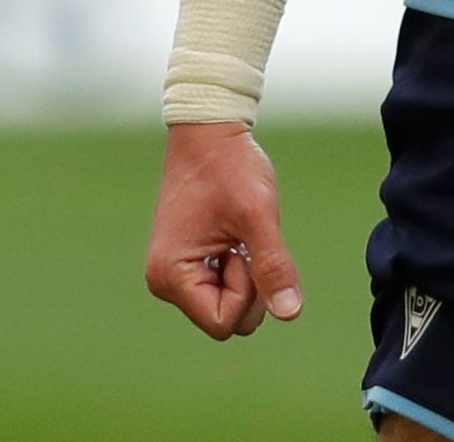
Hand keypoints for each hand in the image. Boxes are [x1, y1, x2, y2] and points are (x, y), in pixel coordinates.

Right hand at [144, 122, 303, 339]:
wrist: (209, 130)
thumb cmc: (229, 167)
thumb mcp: (257, 217)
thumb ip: (273, 267)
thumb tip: (290, 314)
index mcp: (170, 276)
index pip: (224, 322)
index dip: (246, 290)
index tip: (240, 245)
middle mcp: (164, 281)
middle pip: (228, 319)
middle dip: (248, 284)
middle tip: (240, 236)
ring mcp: (173, 272)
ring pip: (230, 305)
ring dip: (246, 274)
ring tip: (236, 232)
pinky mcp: (186, 262)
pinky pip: (224, 286)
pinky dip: (238, 265)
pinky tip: (232, 233)